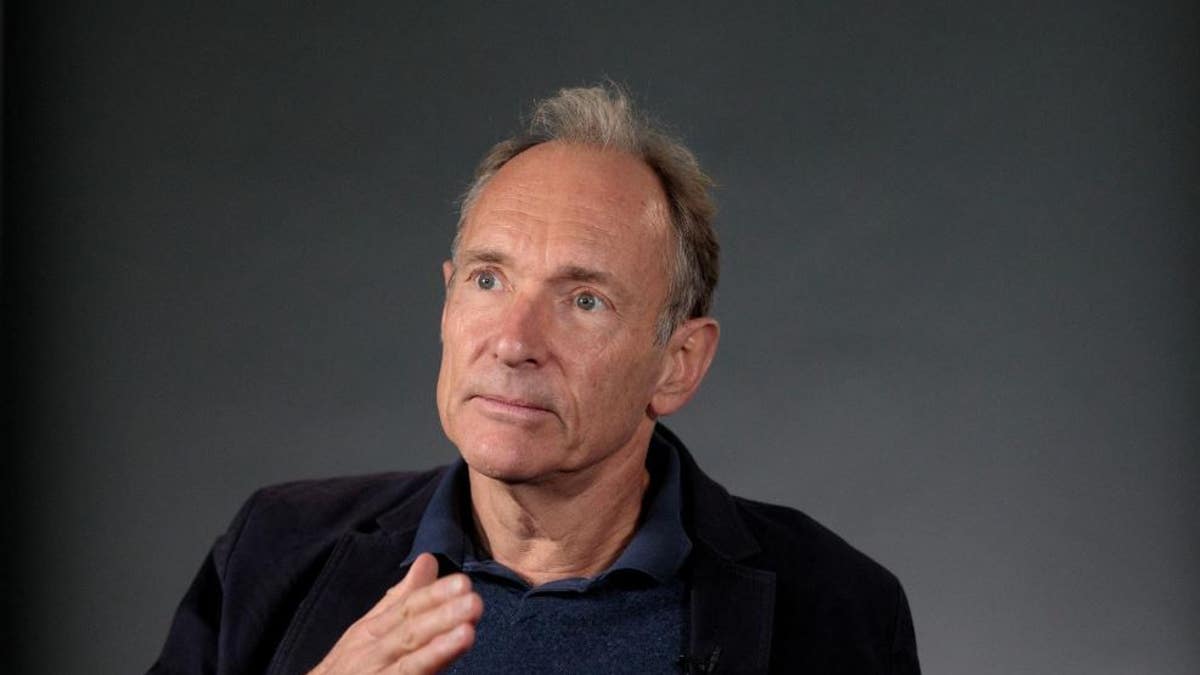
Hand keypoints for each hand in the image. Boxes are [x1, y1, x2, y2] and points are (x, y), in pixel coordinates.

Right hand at [309, 553, 482, 673]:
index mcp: (371, 632)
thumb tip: (429, 559)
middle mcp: (372, 655)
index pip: (406, 609)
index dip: (434, 596)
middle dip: (440, 618)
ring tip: (466, 635)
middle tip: (474, 603)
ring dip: (437, 652)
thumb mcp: (369, 629)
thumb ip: (401, 598)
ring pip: (408, 667)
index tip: (463, 583)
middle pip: (408, 635)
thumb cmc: (350, 666)